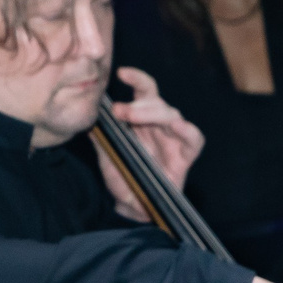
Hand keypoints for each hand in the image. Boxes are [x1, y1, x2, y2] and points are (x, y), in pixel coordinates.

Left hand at [97, 66, 204, 219]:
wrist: (135, 208)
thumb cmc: (125, 180)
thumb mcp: (108, 157)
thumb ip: (101, 138)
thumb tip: (89, 119)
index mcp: (142, 122)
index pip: (144, 93)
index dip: (137, 80)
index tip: (121, 73)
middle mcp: (159, 126)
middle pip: (157, 101)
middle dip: (138, 102)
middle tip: (118, 110)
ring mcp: (173, 139)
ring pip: (171, 115)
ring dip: (151, 113)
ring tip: (131, 118)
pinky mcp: (185, 156)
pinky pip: (193, 140)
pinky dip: (188, 132)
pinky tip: (178, 127)